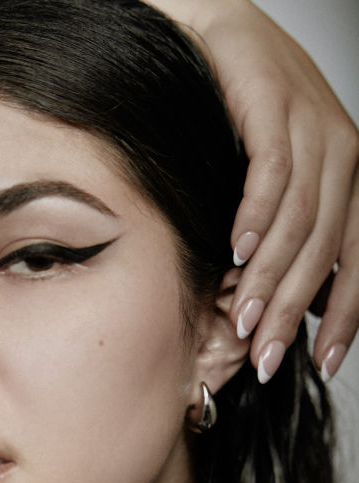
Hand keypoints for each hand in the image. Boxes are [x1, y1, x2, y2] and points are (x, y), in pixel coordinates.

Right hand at [199, 0, 358, 382]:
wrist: (221, 35)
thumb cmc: (247, 117)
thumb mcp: (285, 180)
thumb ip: (293, 235)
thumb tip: (291, 303)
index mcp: (355, 181)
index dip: (346, 317)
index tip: (326, 364)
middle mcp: (346, 156)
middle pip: (326, 251)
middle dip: (293, 312)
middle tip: (267, 357)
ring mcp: (315, 128)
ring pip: (300, 220)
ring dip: (269, 277)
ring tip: (243, 319)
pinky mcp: (276, 108)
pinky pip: (272, 173)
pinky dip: (255, 217)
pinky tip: (237, 251)